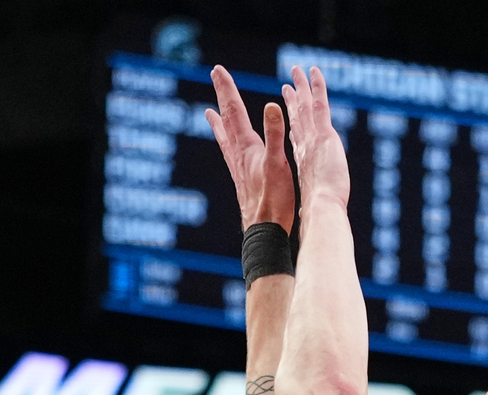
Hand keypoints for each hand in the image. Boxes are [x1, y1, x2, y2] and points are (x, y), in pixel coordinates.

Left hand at [205, 66, 293, 231]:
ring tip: (209, 113)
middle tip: (214, 78)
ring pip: (225, 138)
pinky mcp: (242, 181)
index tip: (218, 69)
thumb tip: (271, 105)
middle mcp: (238, 155)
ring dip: (219, 123)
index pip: (234, 111)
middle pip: (227, 120)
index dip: (227, 89)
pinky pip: (230, 155)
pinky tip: (229, 150)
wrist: (264, 231)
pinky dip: (227, 144)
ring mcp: (238, 169)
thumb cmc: (273, 200)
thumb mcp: (278, 162)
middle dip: (222, 97)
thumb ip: (275, 133)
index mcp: (247, 147)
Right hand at [280, 66, 348, 209]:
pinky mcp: (324, 134)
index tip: (287, 114)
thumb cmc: (319, 211)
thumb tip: (307, 214)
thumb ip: (309, 203)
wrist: (320, 208)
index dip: (291, 124)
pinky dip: (316, 87)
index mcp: (302, 162)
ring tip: (297, 70)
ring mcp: (312, 138)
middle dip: (291, 100)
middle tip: (288, 84)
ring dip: (300, 87)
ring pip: (304, 106)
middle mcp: (304, 146)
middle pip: (296, 117)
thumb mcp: (311, 204)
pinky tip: (314, 72)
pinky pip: (320, 104)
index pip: (296, 138)